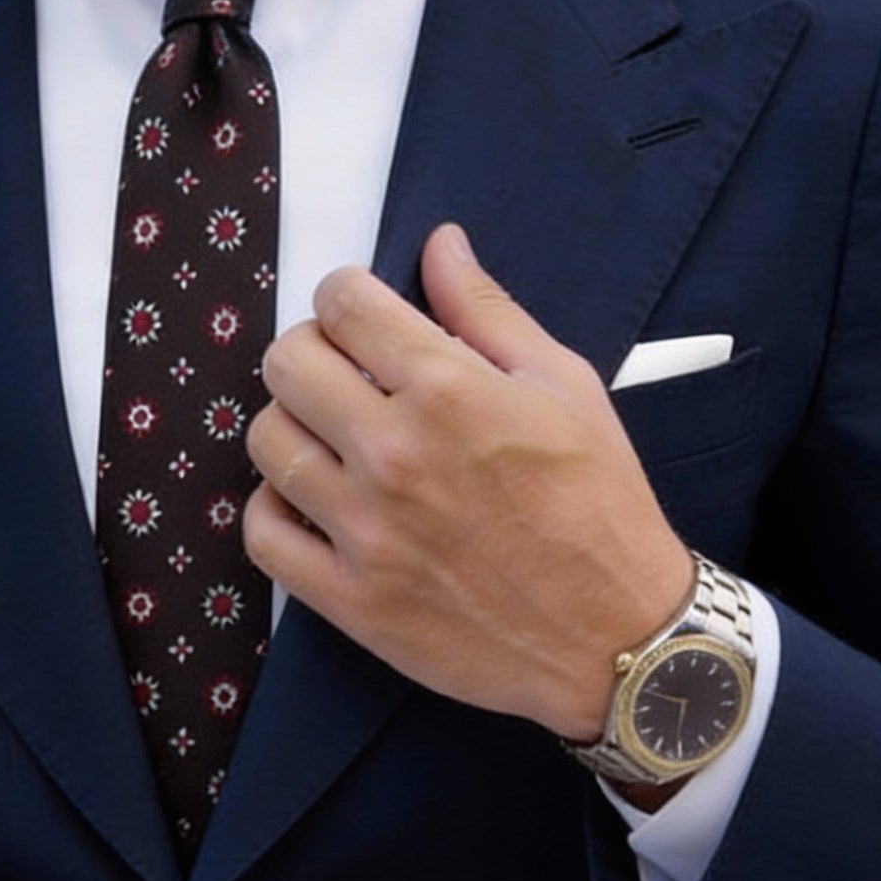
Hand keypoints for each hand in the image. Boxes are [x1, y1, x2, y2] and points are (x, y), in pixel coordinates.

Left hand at [243, 221, 693, 741]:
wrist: (617, 636)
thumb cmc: (600, 506)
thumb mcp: (564, 386)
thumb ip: (488, 311)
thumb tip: (440, 244)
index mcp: (449, 391)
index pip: (342, 303)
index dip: (346, 296)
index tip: (361, 317)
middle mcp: (396, 454)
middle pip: (287, 364)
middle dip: (312, 352)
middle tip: (344, 373)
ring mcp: (365, 531)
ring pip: (266, 441)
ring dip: (293, 426)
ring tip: (333, 438)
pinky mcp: (350, 598)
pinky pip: (263, 534)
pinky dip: (275, 509)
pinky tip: (312, 501)